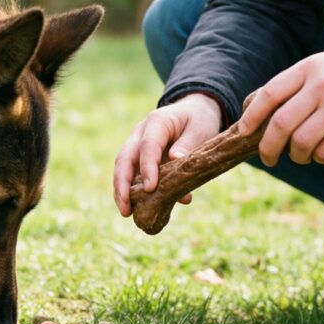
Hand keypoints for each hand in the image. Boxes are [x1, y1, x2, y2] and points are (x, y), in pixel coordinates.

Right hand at [113, 93, 222, 216]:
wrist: (194, 111)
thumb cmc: (199, 120)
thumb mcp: (200, 128)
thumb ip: (188, 143)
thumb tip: (176, 160)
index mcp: (156, 122)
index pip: (147, 146)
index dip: (147, 167)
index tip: (150, 188)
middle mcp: (140, 134)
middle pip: (124, 158)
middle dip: (122, 184)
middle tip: (125, 208)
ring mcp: (137, 146)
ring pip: (123, 168)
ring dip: (122, 191)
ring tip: (126, 212)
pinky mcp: (140, 159)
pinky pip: (133, 176)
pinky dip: (134, 193)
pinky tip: (141, 210)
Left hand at [237, 44, 323, 166]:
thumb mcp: (319, 67)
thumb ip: (292, 86)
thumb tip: (253, 110)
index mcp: (307, 69)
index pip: (269, 94)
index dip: (252, 116)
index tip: (243, 131)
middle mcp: (321, 86)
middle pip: (281, 124)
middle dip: (268, 147)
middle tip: (267, 157)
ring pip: (301, 142)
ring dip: (296, 156)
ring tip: (300, 155)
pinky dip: (319, 158)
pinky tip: (322, 154)